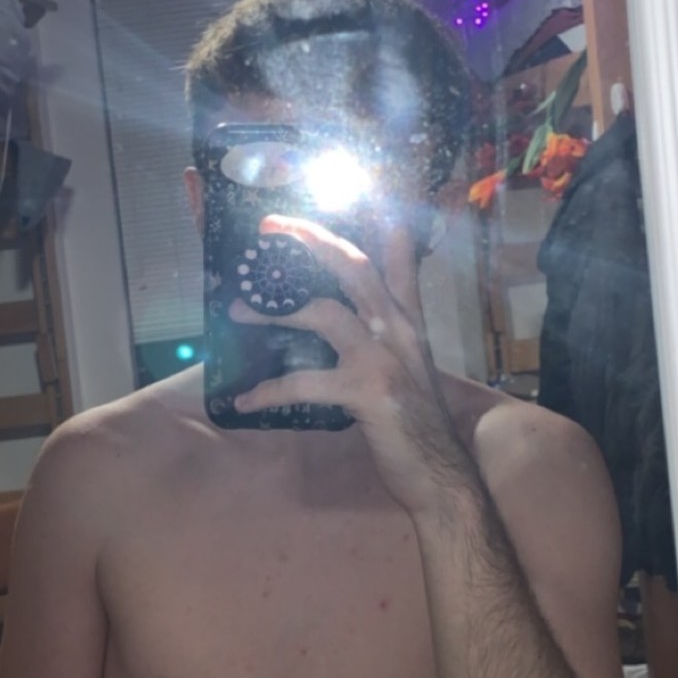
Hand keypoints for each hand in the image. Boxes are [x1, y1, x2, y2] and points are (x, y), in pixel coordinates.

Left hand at [231, 215, 473, 520]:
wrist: (442, 476)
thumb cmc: (416, 425)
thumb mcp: (408, 367)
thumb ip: (384, 333)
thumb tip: (348, 315)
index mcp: (408, 322)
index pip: (395, 261)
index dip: (374, 225)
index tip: (352, 201)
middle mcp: (399, 329)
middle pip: (352, 266)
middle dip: (310, 240)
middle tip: (271, 226)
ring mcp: (384, 358)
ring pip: (322, 312)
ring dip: (273, 310)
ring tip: (236, 311)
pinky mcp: (367, 392)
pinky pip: (305, 382)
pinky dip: (270, 390)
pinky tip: (246, 401)